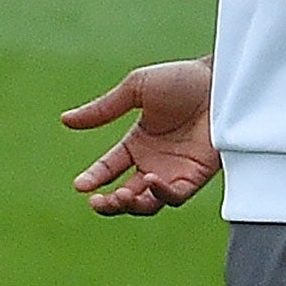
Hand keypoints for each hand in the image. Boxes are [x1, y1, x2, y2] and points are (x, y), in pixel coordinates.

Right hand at [62, 57, 218, 215]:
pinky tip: (151, 182)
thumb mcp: (134, 90)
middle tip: (98, 202)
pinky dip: (161, 195)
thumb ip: (102, 109)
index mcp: (137, 143)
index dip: (93, 178)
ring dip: (132, 204)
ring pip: (148, 203)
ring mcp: (174, 172)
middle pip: (126, 194)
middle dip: (109, 203)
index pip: (109, 168)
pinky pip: (176, 197)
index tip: (80, 185)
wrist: (220, 82)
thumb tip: (65, 121)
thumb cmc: (181, 80)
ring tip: (121, 195)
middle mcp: (153, 162)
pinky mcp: (195, 177)